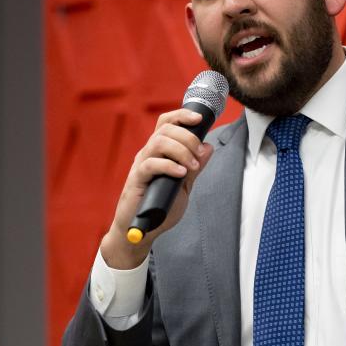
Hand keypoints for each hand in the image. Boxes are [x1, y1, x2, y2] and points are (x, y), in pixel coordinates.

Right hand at [100, 109, 213, 269]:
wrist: (142, 230)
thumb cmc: (161, 207)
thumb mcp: (184, 186)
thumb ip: (195, 168)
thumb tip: (208, 147)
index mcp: (159, 152)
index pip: (167, 123)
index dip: (182, 116)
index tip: (199, 119)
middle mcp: (148, 154)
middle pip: (166, 129)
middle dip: (188, 137)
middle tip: (199, 155)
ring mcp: (141, 166)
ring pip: (158, 142)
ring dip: (181, 151)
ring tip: (192, 166)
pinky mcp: (137, 180)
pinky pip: (151, 165)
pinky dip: (168, 166)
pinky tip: (180, 174)